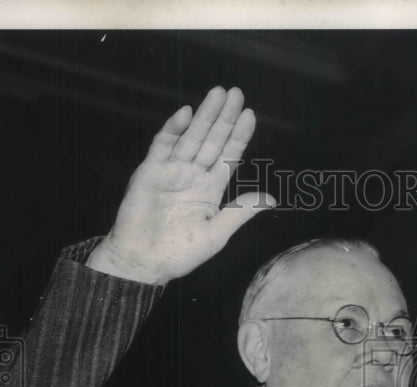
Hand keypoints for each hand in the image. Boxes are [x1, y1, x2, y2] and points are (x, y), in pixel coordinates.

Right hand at [87, 86, 274, 283]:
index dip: (238, 137)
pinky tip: (187, 114)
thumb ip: (241, 212)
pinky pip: (163, 145)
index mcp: (209, 190)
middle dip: (224, 118)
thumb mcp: (217, 234)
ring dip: (204, 116)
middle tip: (237, 93)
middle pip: (212, 141)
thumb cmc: (180, 253)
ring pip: (191, 137)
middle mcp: (192, 176)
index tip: (250, 116)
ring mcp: (171, 171)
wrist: (144, 262)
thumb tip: (271, 199)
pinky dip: (174, 129)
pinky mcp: (151, 171)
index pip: (228, 157)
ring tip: (218, 94)